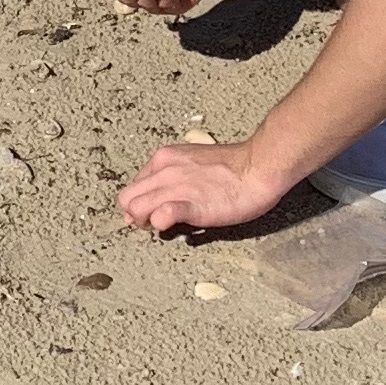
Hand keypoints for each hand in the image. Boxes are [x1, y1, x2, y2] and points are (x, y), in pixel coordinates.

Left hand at [118, 137, 278, 235]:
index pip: (134, 185)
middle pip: (127, 198)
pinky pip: (162, 215)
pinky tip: (171, 226)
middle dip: (134, 215)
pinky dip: (160, 224)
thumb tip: (161, 195)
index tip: (148, 212)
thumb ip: (173, 174)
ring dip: (145, 223)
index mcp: (165, 158)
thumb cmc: (234, 166)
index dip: (138, 202)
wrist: (258, 167)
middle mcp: (165, 170)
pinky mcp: (191, 204)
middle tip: (151, 223)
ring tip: (163, 226)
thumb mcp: (192, 161)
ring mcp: (176, 187)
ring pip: (136, 208)